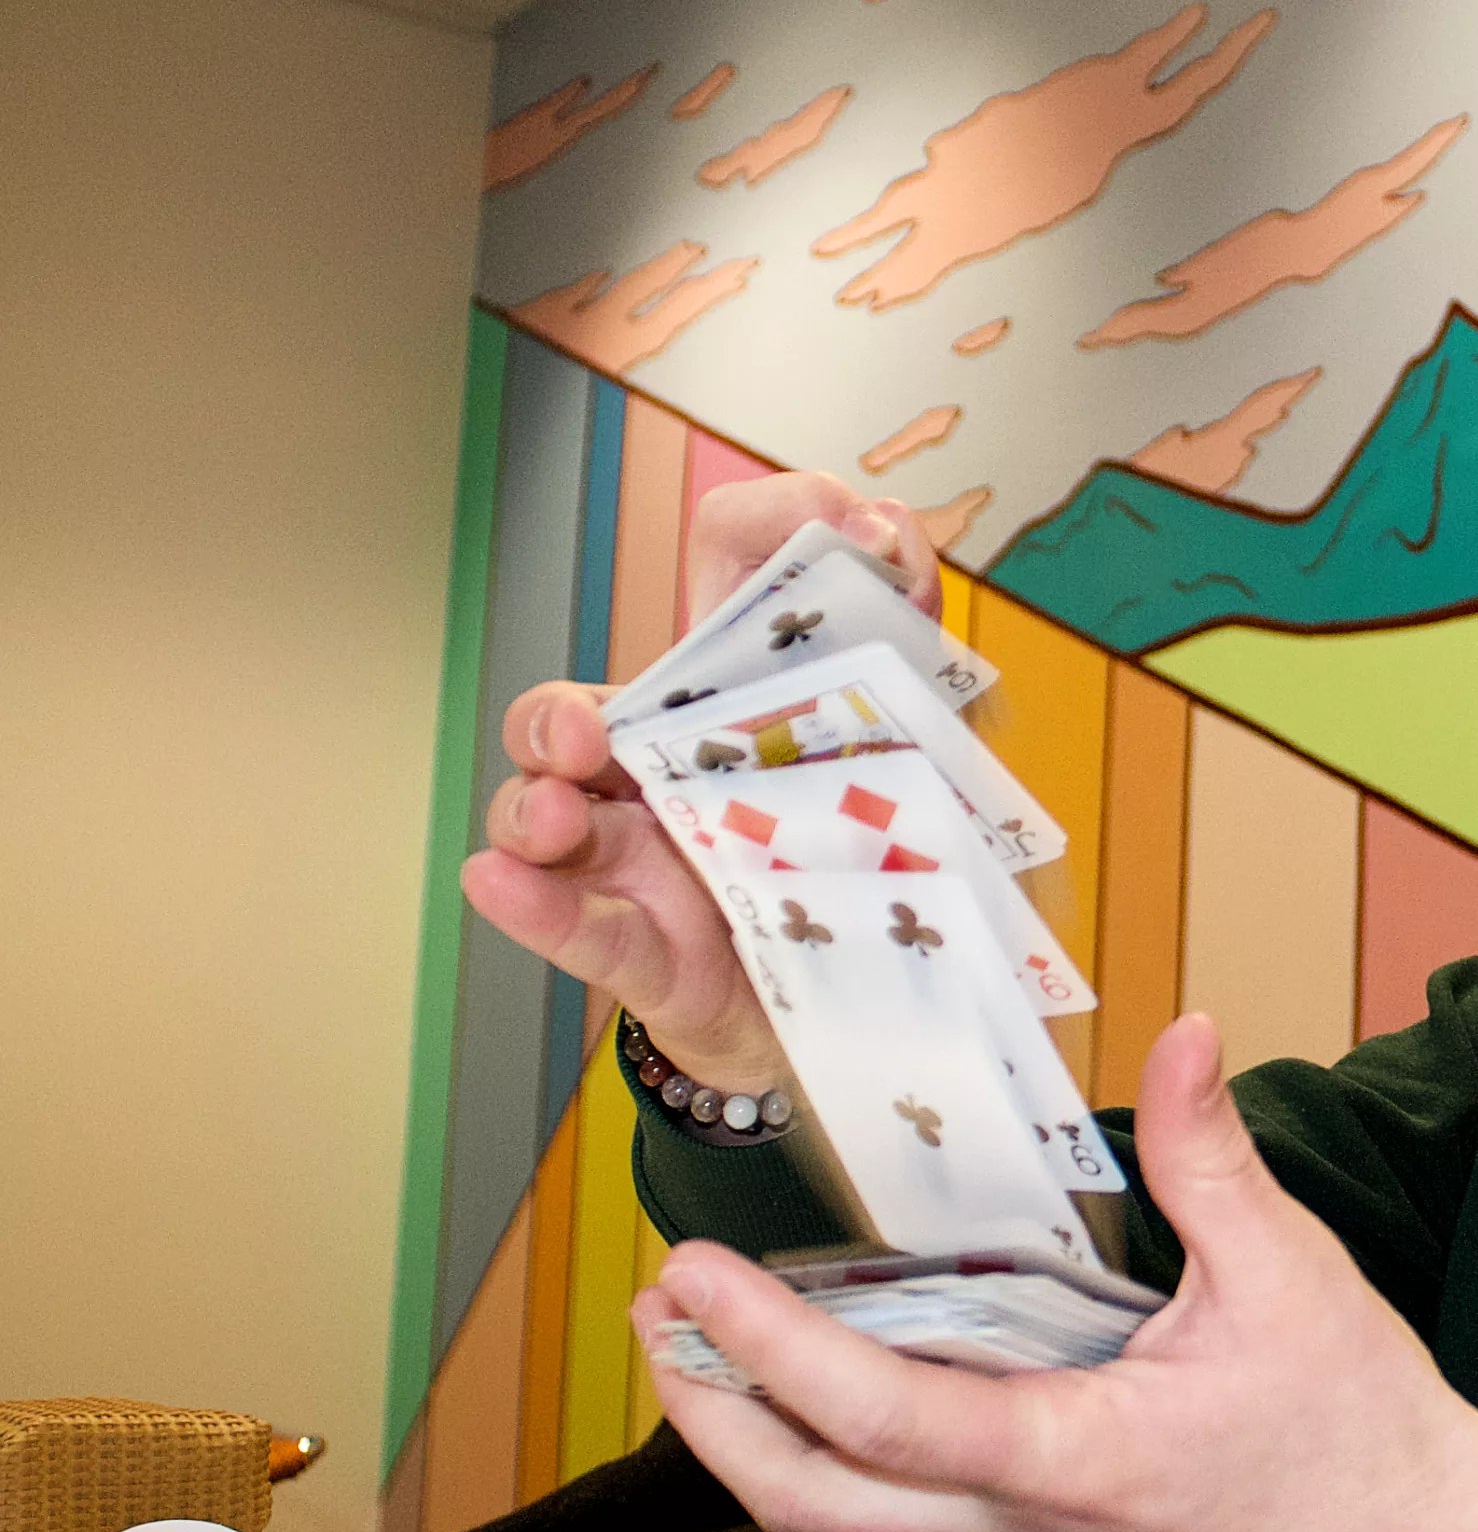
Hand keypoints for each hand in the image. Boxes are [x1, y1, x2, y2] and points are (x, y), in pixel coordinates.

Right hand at [458, 472, 940, 1089]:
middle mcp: (664, 765)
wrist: (866, 1007)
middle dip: (566, 712)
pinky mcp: (641, 950)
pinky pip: (574, 925)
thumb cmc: (867, 869)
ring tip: (557, 814)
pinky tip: (502, 881)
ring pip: (546, 812)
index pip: (726, 578)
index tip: (847, 524)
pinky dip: (532, 905)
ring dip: (533, 804)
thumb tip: (890, 538)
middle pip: (579, 710)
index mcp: (742, 698)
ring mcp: (637, 858)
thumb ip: (914, 657)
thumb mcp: (921, 758)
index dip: (773, 527)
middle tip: (591, 729)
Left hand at [634, 1015, 1477, 1531]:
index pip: (871, 1416)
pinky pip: (914, 1524)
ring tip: (724, 1343)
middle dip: (708, 1411)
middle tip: (664, 1316)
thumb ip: (1211, 1158)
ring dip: (767, 1436)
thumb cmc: (1365, 1429)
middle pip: (807, 1504)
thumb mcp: (1289, 1274)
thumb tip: (1187, 1036)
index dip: (764, 1347)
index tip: (695, 1275)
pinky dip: (850, 1455)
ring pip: (849, 1525)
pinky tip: (858, 1382)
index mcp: (1071, 1460)